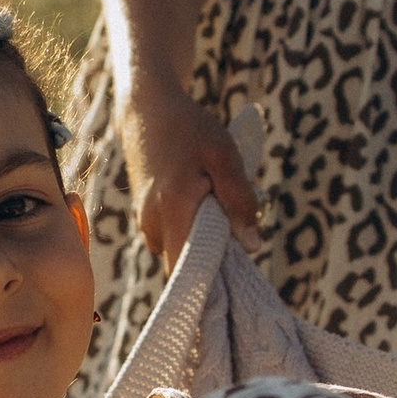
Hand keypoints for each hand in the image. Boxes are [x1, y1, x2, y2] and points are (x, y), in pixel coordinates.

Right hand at [124, 86, 259, 270]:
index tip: (227, 289)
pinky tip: (202, 201)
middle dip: (211, 257)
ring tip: (218, 208)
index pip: (183, 272)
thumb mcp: (225, 157)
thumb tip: (252, 243)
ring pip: (179, 247)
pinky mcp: (145, 214)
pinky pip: (172, 234)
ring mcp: (144, 219)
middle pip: (184, 262)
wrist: (148, 109)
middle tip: (236, 234)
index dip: (205, 286)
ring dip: (201, 239)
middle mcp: (152, 222)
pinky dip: (189, 227)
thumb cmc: (191, 129)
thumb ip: (239, 200)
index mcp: (173, 211)